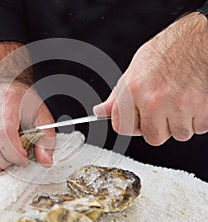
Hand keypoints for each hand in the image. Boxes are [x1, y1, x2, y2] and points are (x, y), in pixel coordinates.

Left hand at [94, 12, 207, 145]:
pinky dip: (198, 119)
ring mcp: (178, 107)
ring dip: (181, 123)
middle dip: (158, 127)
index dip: (131, 126)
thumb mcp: (135, 69)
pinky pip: (199, 128)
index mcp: (133, 90)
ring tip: (181, 100)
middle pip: (152, 137)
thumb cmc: (169, 51)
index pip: (122, 127)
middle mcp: (153, 101)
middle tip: (164, 109)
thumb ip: (118, 95)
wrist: (200, 40)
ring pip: (178, 134)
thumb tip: (100, 111)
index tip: (138, 121)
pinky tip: (194, 100)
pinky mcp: (202, 110)